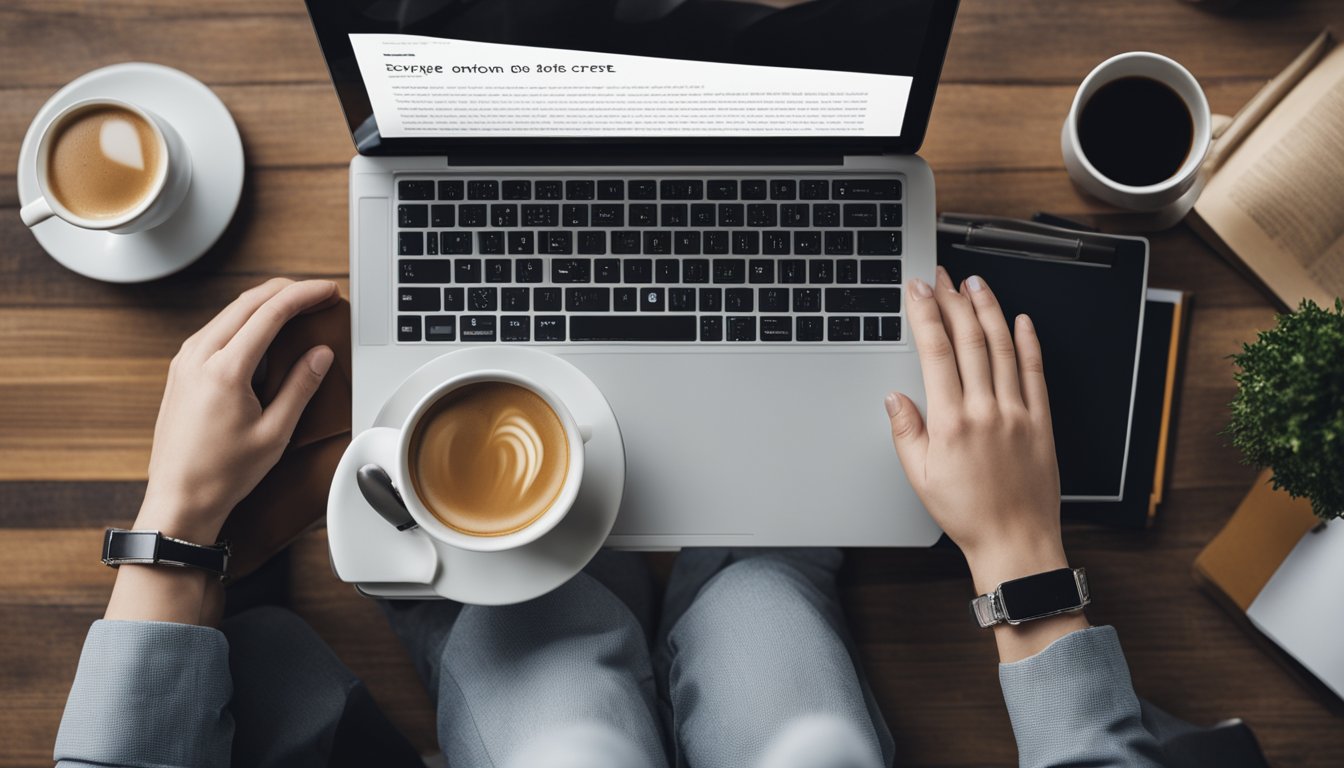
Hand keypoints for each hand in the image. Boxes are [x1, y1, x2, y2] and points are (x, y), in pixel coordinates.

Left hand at [136, 278, 338, 542]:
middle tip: (316, 293)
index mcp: (225, 370)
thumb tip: (319, 354)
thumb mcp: (275, 432)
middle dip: (286, 290)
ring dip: (264, 302)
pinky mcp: (180, 370)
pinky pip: (215, 329)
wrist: (178, 498)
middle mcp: (198, 357)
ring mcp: (184, 361)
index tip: (326, 290)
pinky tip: (261, 330)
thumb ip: (300, 386)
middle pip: (247, 301)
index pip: (270, 312)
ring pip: (229, 311)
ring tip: (294, 307)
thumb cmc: (223, 473)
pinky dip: (243, 320)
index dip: (304, 295)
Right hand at [886, 268, 1083, 659]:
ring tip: (976, 285)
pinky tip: (1021, 321)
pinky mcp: (1042, 421)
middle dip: (952, 301)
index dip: (925, 314)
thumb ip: (907, 432)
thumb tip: (895, 398)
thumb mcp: (920, 477)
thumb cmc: (967, 514)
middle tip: (941, 276)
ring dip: (988, 310)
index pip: (935, 352)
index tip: (917, 291)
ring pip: (1004, 347)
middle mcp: (986, 410)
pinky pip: (1036, 372)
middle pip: (969, 339)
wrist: (1016, 541)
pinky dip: (1029, 342)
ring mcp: (1018, 412)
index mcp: (952, 422)